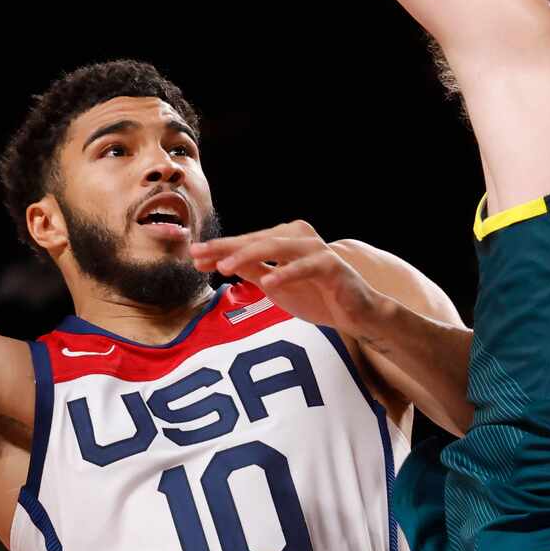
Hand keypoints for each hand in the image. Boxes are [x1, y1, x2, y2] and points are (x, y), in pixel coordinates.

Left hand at [191, 223, 384, 338]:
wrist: (355, 314)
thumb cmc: (316, 296)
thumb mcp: (275, 284)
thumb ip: (252, 271)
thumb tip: (221, 262)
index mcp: (285, 238)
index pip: (247, 242)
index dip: (220, 249)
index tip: (194, 257)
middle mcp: (299, 236)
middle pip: (256, 240)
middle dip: (226, 248)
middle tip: (199, 255)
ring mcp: (316, 248)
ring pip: (277, 247)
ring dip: (248, 255)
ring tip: (224, 267)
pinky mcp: (331, 265)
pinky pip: (305, 267)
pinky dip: (286, 273)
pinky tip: (268, 281)